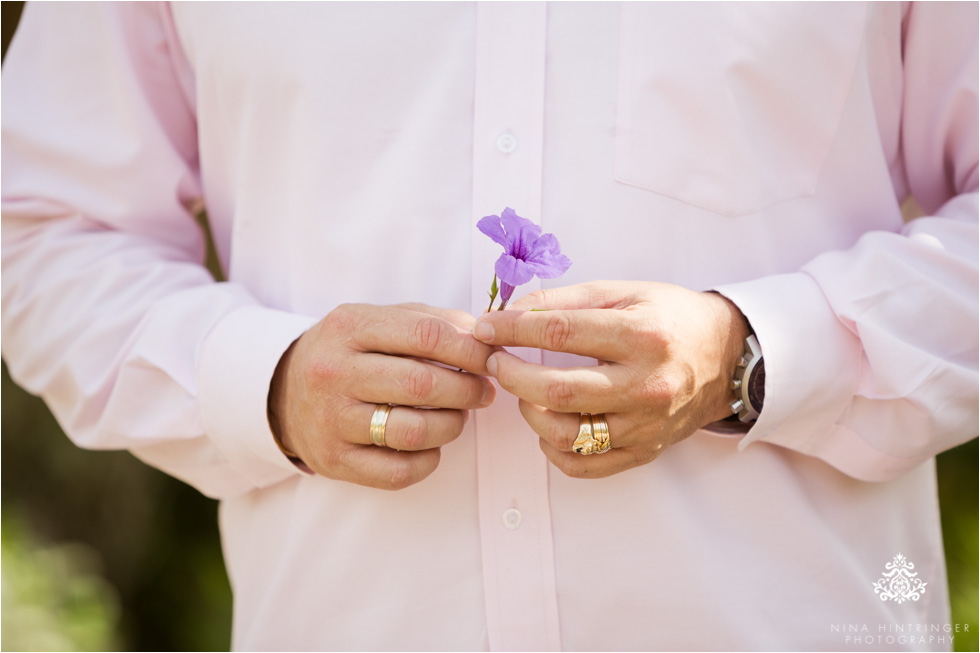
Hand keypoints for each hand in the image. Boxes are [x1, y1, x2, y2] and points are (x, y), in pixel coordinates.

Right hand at [269, 303, 496, 489]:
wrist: (284, 392)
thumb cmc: (350, 352)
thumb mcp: (378, 320)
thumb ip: (431, 321)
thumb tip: (484, 336)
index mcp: (349, 327)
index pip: (426, 335)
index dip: (470, 349)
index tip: (490, 358)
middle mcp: (333, 372)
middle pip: (422, 384)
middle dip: (468, 389)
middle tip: (483, 391)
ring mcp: (331, 420)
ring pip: (414, 431)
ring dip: (452, 425)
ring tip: (459, 415)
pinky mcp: (334, 460)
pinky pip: (399, 471)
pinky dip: (429, 460)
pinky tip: (432, 445)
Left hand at [472, 281, 748, 477]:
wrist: (727, 358)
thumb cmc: (670, 319)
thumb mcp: (624, 293)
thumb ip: (565, 301)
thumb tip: (510, 314)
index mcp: (642, 336)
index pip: (560, 333)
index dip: (512, 330)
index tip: (486, 327)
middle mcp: (646, 385)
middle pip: (557, 391)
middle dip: (512, 375)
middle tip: (496, 361)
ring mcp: (646, 425)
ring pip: (566, 435)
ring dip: (529, 413)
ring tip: (525, 392)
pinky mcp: (645, 452)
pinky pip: (583, 466)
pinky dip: (554, 449)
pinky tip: (549, 425)